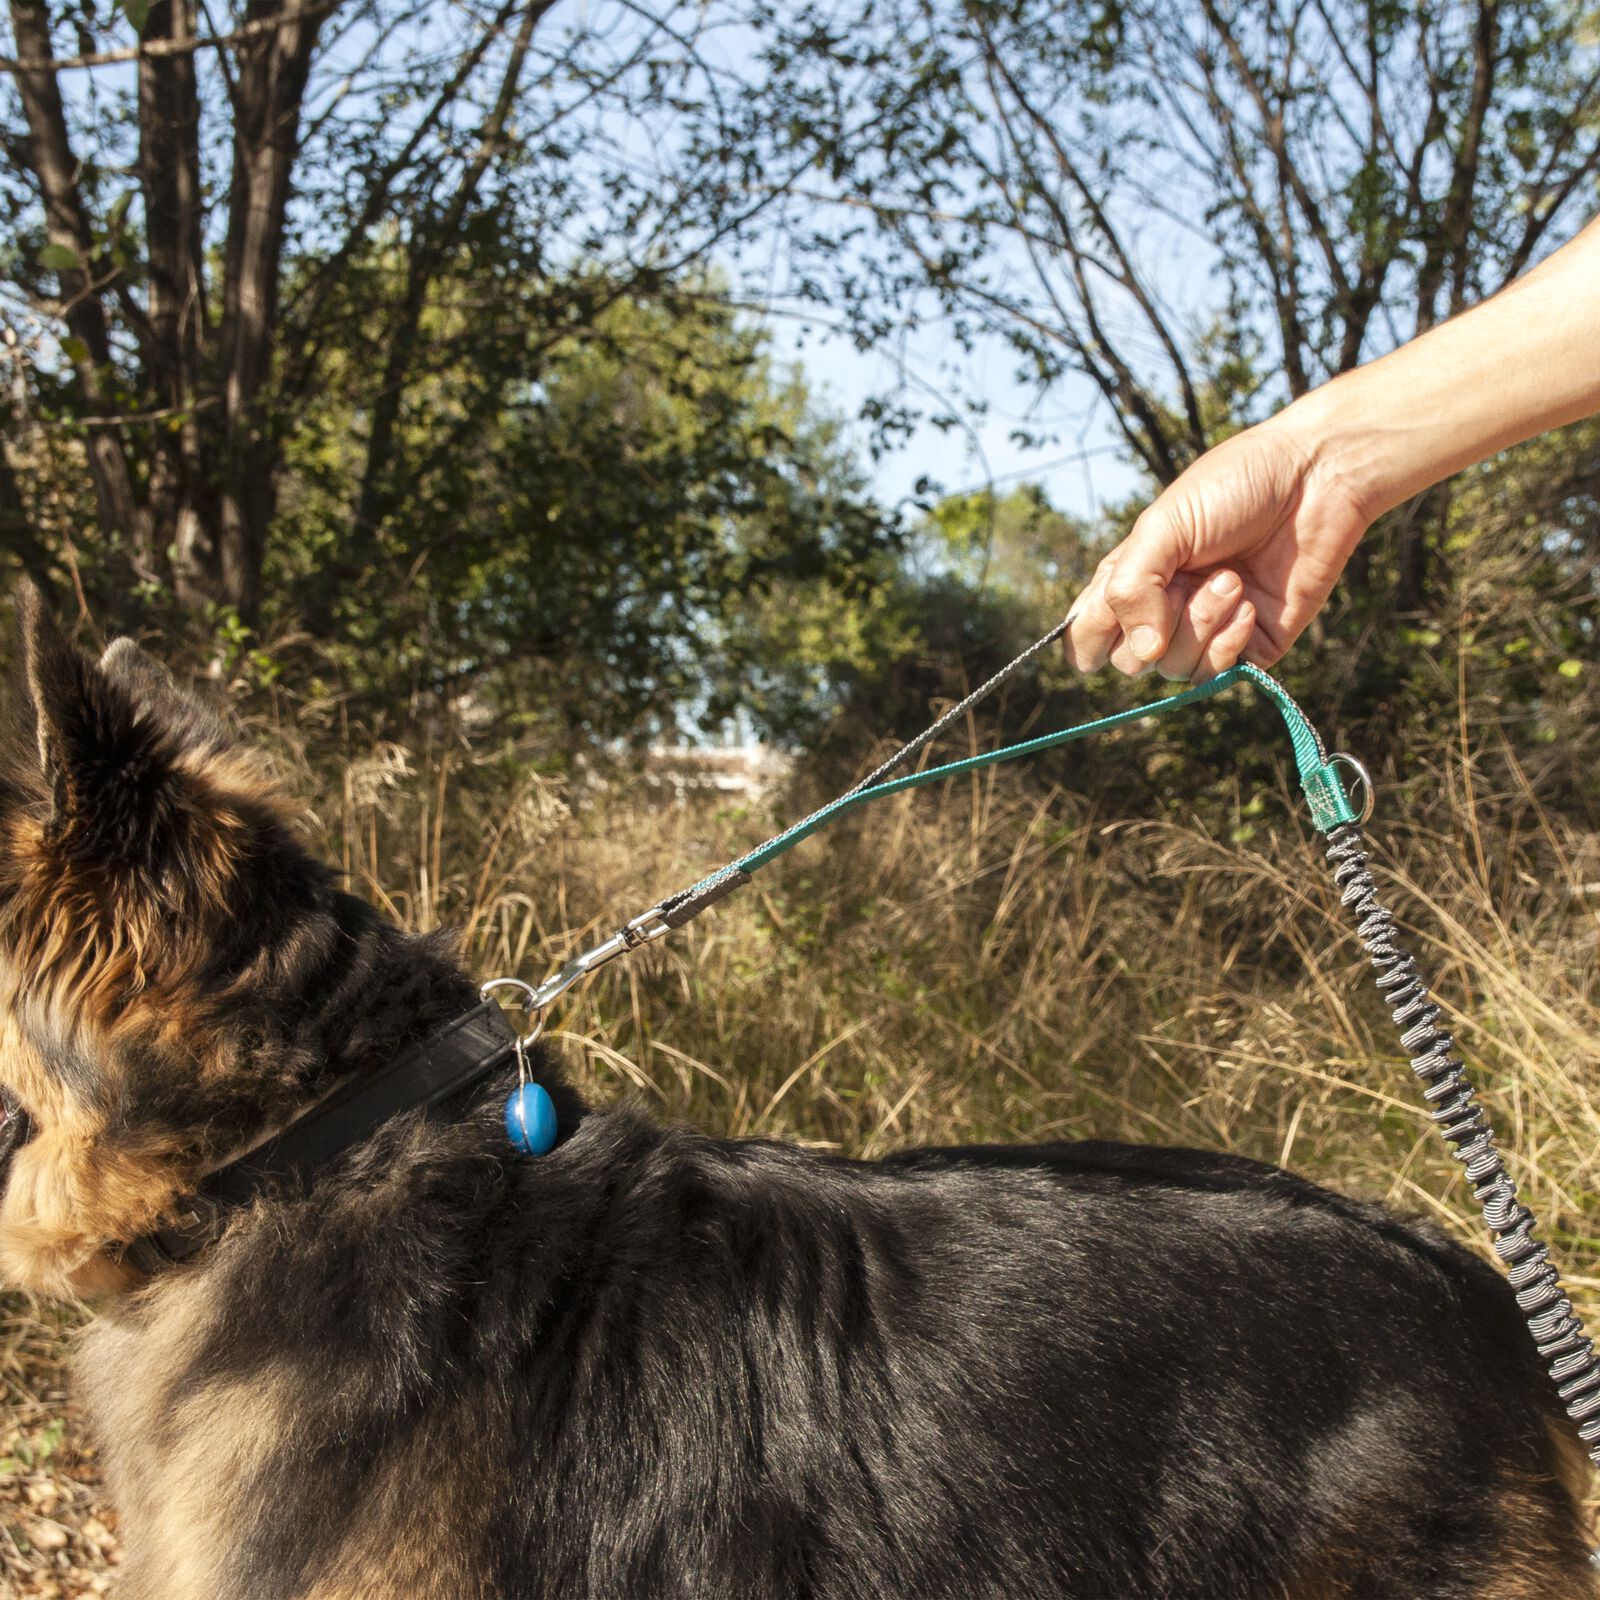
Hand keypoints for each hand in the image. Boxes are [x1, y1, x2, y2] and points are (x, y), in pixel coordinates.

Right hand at [1063, 411, 1372, 680]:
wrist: (1316, 479)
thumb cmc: (1234, 487)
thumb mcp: (1163, 526)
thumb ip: (1131, 589)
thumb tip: (1140, 653)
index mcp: (1130, 578)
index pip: (1086, 636)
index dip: (1089, 641)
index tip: (1115, 615)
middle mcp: (1162, 610)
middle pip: (1128, 662)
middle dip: (1155, 624)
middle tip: (1186, 579)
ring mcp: (1204, 631)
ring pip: (1173, 670)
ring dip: (1201, 623)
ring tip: (1231, 578)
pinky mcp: (1247, 647)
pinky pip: (1217, 673)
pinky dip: (1228, 641)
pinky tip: (1249, 603)